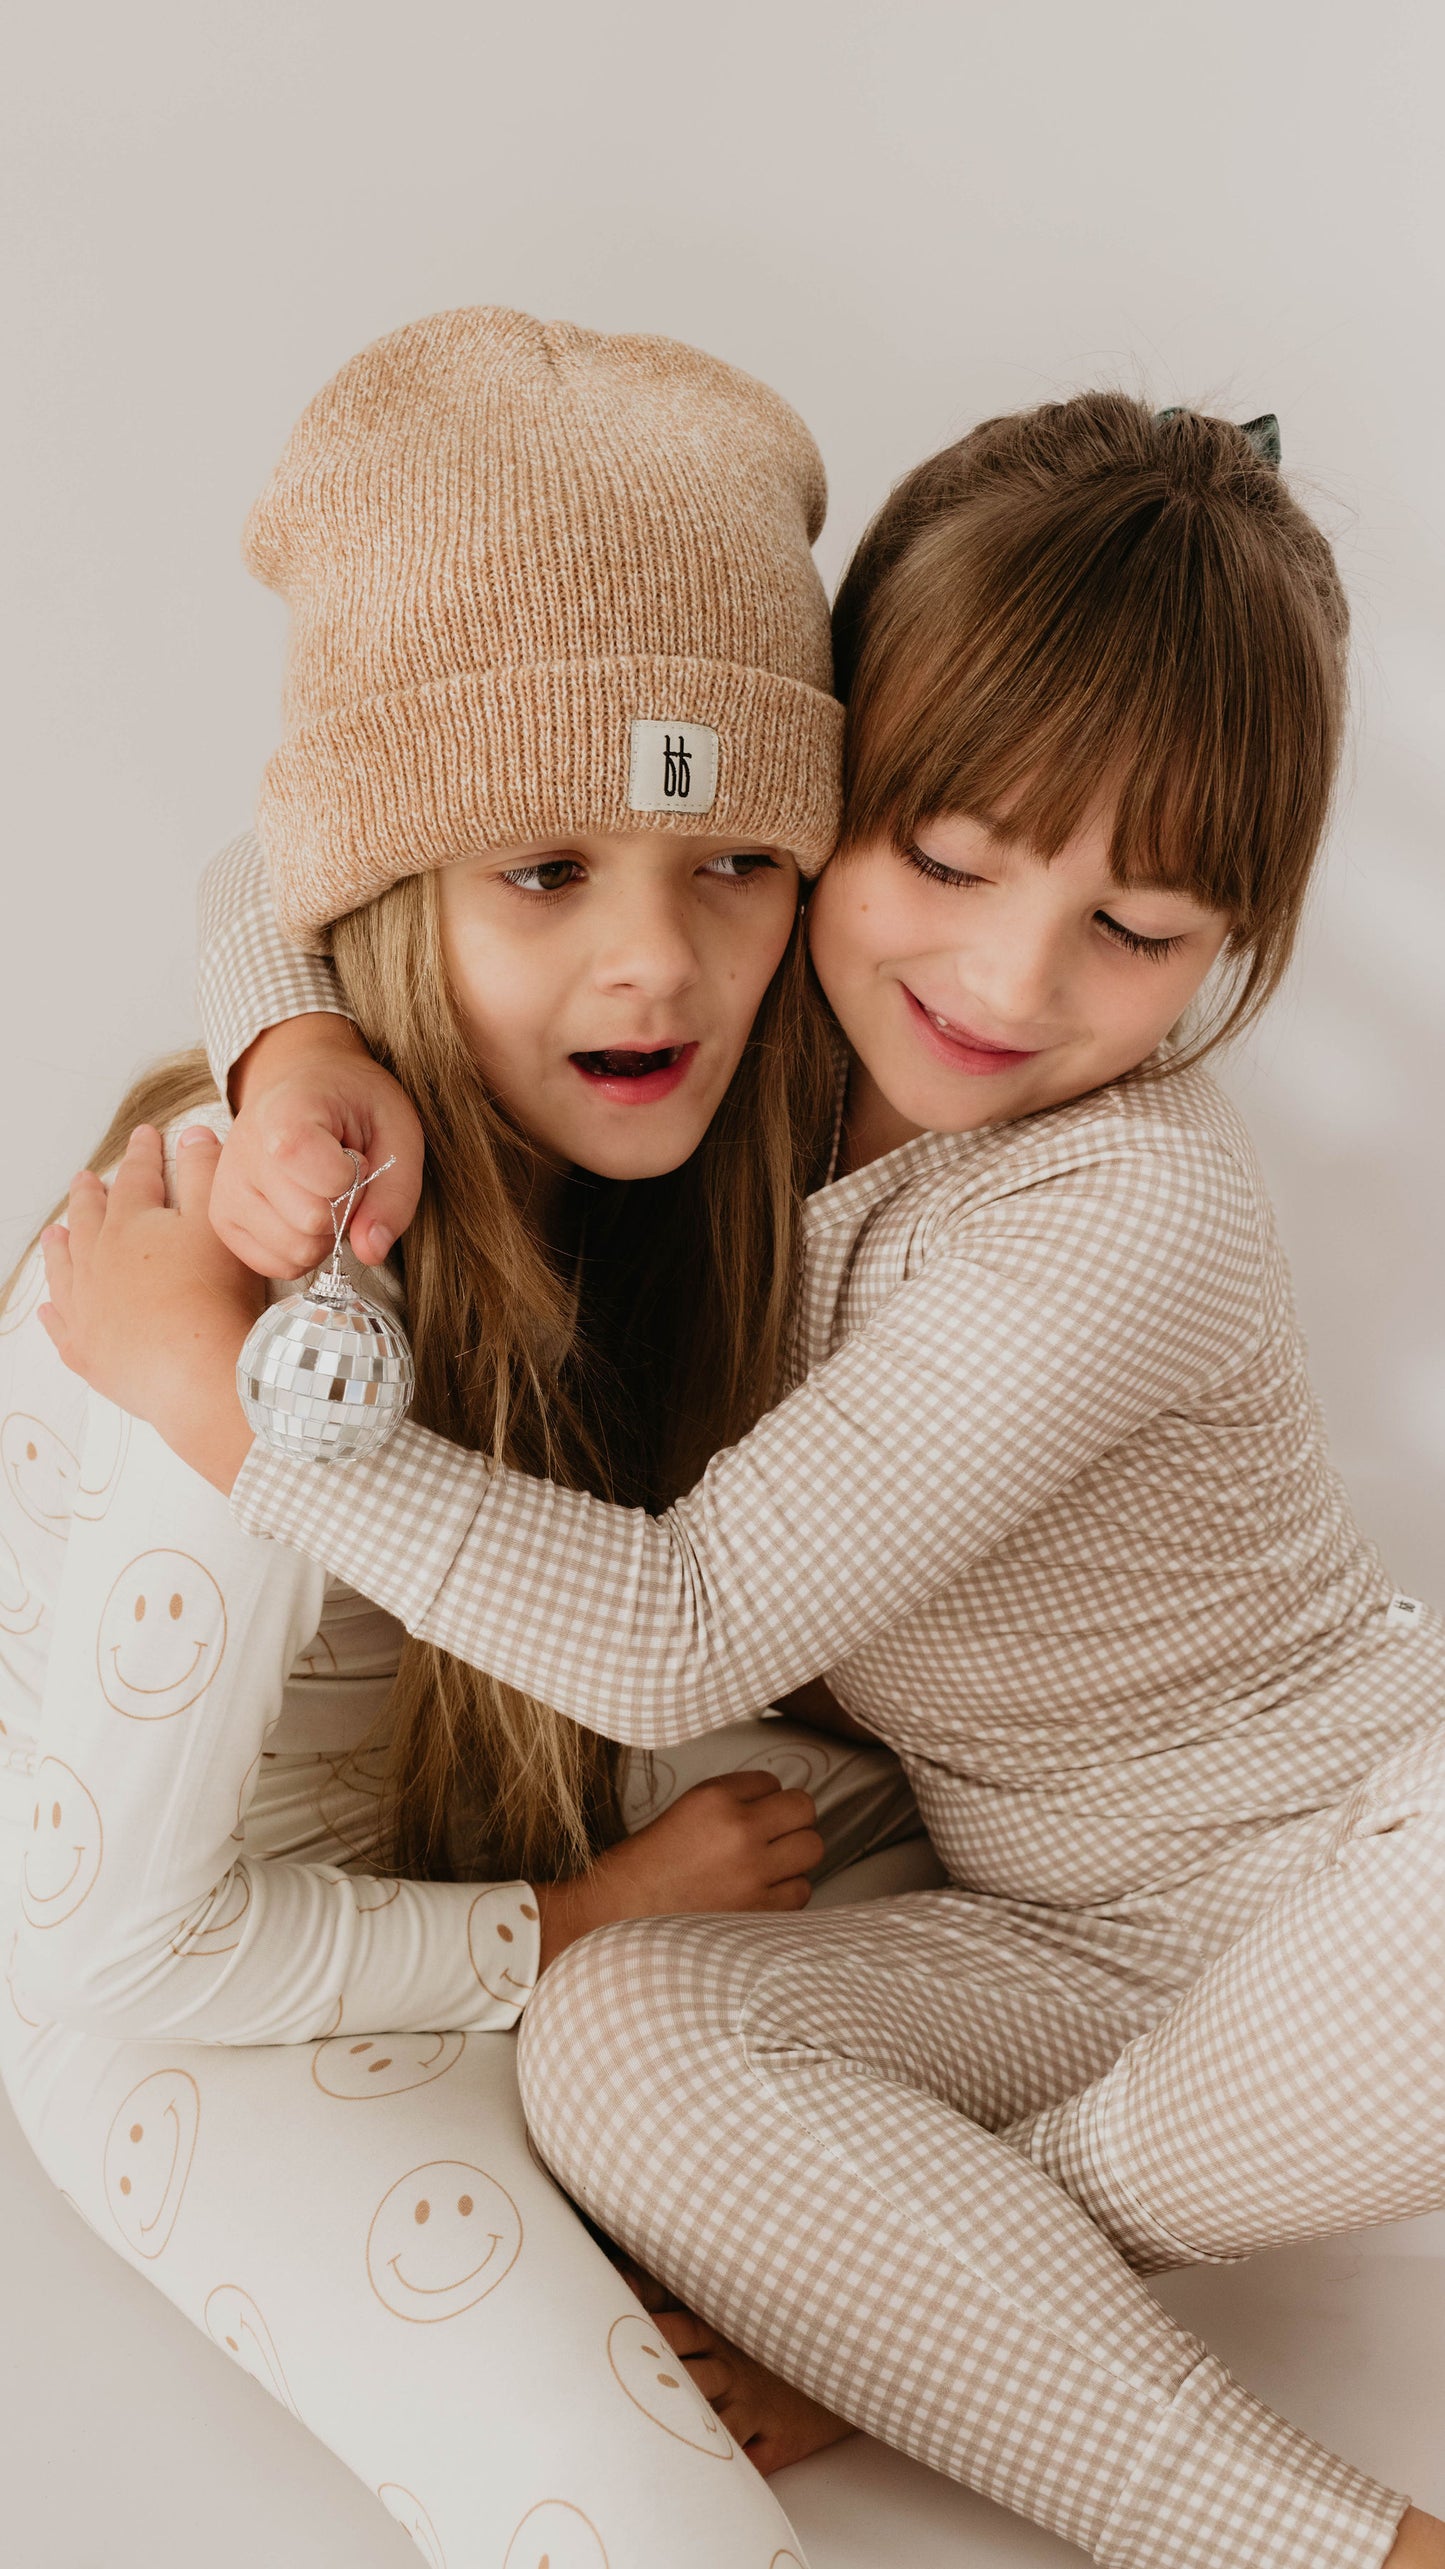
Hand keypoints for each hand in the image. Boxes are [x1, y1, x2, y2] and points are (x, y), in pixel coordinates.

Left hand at [40, 1125, 258, 1492]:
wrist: (195, 1371)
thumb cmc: (213, 1294)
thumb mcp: (219, 1222)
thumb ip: (205, 1173)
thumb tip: (192, 1134)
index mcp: (131, 1225)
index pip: (136, 1178)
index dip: (143, 1155)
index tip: (144, 1137)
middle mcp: (98, 1262)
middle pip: (89, 1220)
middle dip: (89, 1196)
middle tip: (84, 1180)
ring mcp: (87, 1309)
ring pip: (65, 1269)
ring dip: (60, 1249)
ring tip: (54, 1234)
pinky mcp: (88, 1354)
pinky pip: (62, 1329)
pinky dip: (54, 1316)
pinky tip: (49, 1310)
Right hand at [217, 1014, 423, 1274]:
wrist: (300, 1082)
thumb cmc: (352, 1104)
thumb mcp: (397, 1130)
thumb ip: (396, 1192)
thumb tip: (371, 1251)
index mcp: (282, 1115)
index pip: (331, 1182)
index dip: (357, 1176)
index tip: (350, 1148)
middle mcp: (240, 1155)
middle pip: (313, 1222)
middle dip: (343, 1207)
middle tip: (337, 1171)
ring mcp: (224, 1192)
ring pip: (296, 1252)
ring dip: (323, 1232)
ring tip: (317, 1188)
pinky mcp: (223, 1221)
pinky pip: (278, 1266)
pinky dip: (302, 1249)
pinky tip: (300, 1209)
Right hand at [535, 1771, 823, 1970]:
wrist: (618, 1915)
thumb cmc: (647, 1865)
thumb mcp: (685, 1811)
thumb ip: (730, 1802)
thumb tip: (775, 1803)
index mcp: (715, 1798)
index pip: (772, 1781)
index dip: (763, 1799)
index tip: (750, 1815)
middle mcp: (739, 1830)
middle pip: (804, 1809)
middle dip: (791, 1821)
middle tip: (772, 1836)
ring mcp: (753, 1872)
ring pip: (812, 1848)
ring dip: (794, 1857)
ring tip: (768, 1867)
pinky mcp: (760, 1911)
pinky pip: (802, 1890)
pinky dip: (787, 1892)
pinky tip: (761, 1894)